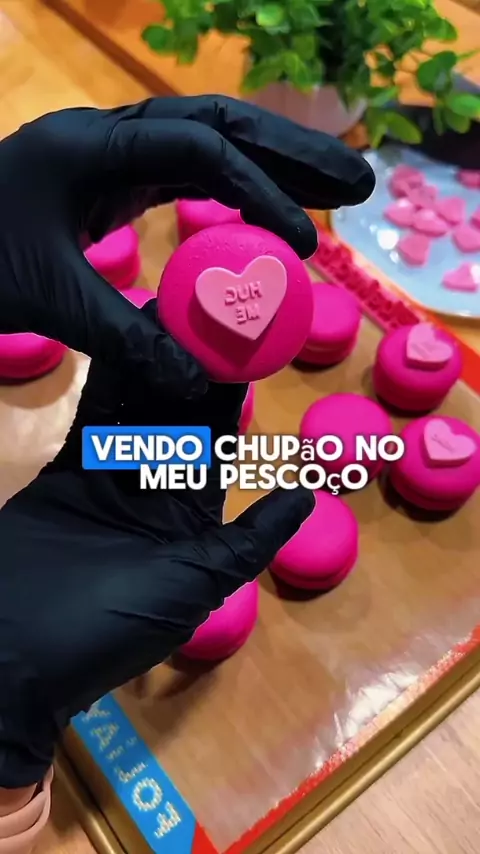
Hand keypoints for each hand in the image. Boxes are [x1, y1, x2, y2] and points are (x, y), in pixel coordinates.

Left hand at [0, 96, 373, 392]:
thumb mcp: (49, 300)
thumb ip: (126, 336)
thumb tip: (199, 380)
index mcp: (88, 148)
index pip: (196, 150)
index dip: (258, 191)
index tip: (300, 246)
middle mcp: (106, 136)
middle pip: (216, 123)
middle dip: (292, 152)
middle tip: (359, 182)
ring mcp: (109, 154)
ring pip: (206, 140)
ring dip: (273, 163)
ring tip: (337, 191)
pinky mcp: (110, 179)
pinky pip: (186, 171)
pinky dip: (234, 187)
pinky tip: (267, 207)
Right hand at [0, 300, 313, 788]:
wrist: (19, 647)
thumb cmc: (116, 622)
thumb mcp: (197, 584)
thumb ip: (250, 539)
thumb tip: (309, 497)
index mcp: (193, 518)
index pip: (218, 445)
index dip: (229, 397)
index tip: (242, 345)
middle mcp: (156, 491)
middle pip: (177, 418)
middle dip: (188, 369)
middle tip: (198, 310)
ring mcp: (111, 478)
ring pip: (137, 411)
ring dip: (149, 367)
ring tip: (162, 312)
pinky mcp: (69, 471)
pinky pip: (92, 421)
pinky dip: (106, 383)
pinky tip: (119, 341)